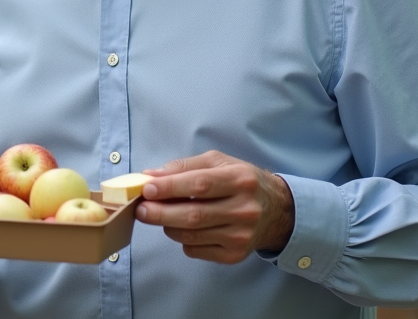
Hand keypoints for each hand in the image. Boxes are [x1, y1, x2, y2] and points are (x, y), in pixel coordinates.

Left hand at [134, 150, 294, 263]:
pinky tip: (184, 228)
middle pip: (193, 215)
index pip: (200, 184)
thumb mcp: (218, 162)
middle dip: (160, 212)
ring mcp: (240, 236)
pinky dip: (182, 240)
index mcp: (240, 180)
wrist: (277, 211)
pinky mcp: (235, 255)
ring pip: (191, 235)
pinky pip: (196, 250)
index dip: (170, 187)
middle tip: (140, 209)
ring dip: (167, 225)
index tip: (146, 188)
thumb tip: (151, 176)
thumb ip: (184, 167)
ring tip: (160, 215)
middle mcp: (243, 209)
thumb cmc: (242, 181)